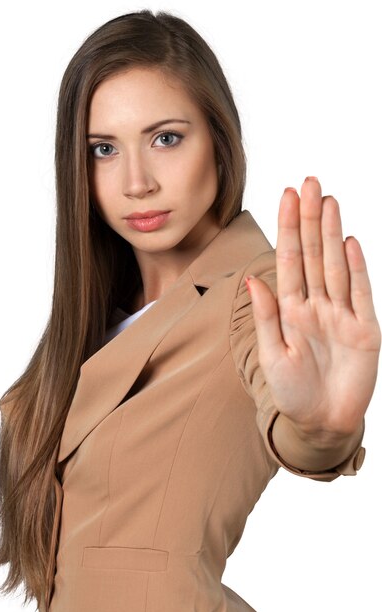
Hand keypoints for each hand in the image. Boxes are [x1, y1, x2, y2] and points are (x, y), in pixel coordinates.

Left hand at [246, 176, 380, 444]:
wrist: (321, 423)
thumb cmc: (291, 392)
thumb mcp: (272, 354)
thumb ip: (266, 316)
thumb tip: (252, 279)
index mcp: (291, 310)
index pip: (289, 260)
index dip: (289, 228)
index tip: (287, 195)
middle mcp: (316, 306)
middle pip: (313, 254)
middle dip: (311, 219)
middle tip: (310, 182)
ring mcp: (342, 315)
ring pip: (335, 266)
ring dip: (332, 234)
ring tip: (328, 201)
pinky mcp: (365, 330)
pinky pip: (360, 293)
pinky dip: (356, 269)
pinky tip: (349, 242)